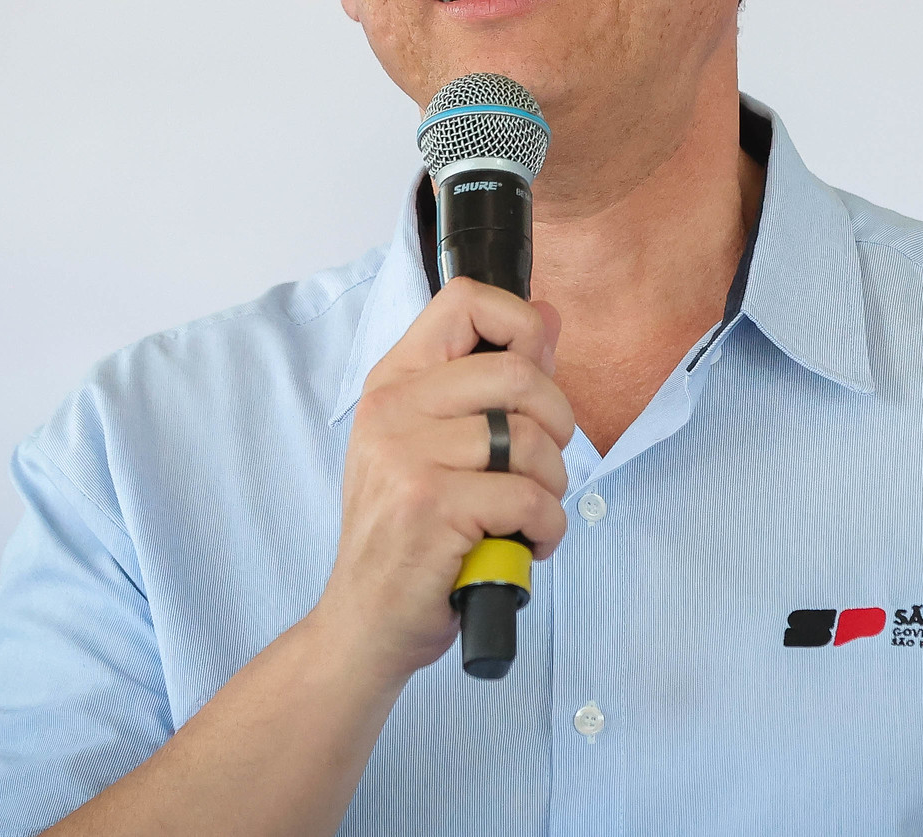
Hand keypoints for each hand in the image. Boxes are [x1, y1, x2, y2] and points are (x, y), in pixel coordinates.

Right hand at [312, 278, 573, 681]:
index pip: (465, 300)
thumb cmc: (413, 534)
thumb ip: (494, 381)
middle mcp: (392, 409)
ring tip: (526, 514)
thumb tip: (550, 317)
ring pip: (531, 440)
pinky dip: (545, 529)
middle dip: (557, 424)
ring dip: (552, 487)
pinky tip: (523, 545)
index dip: (521, 326)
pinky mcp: (429, 507)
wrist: (365, 623)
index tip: (531, 381)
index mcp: (395, 382)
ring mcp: (406, 457)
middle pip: (518, 372)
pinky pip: (529, 498)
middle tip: (540, 467)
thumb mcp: (439, 446)